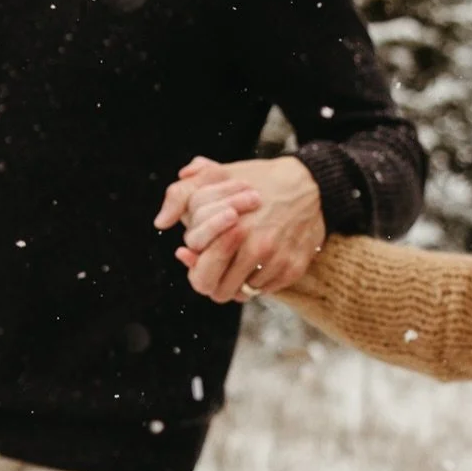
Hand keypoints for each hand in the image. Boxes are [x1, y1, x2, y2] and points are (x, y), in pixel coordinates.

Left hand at [156, 154, 324, 302]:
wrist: (311, 184)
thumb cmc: (258, 181)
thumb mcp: (217, 176)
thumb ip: (182, 194)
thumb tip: (161, 221)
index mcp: (230, 227)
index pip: (200, 273)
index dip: (194, 268)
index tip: (195, 257)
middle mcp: (255, 246)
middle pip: (218, 291)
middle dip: (211, 284)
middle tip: (214, 270)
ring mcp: (276, 260)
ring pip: (242, 294)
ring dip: (236, 281)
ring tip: (238, 261)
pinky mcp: (293, 269)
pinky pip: (265, 291)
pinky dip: (259, 280)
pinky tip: (260, 260)